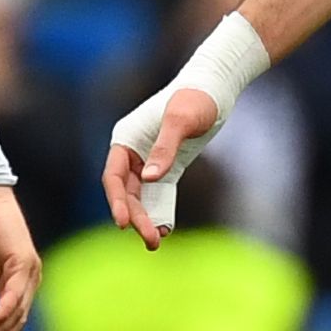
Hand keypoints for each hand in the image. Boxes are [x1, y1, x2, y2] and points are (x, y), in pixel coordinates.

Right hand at [99, 84, 221, 246]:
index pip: (113, 177)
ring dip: (146, 218)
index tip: (122, 223)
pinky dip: (161, 211)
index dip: (116, 201)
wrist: (216, 88)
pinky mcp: (168, 166)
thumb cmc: (196, 98)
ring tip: (155, 242)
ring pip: (142, 197)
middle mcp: (133, 153)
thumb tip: (150, 178)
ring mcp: (149, 161)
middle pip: (127, 192)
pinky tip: (166, 228)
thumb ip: (164, 148)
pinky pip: (159, 194)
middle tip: (151, 240)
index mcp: (126, 139)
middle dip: (136, 217)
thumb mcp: (180, 121)